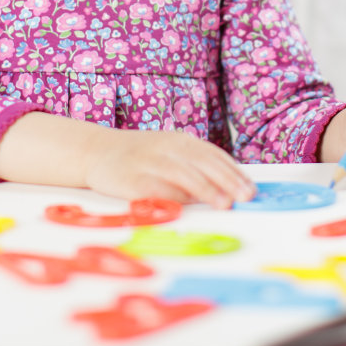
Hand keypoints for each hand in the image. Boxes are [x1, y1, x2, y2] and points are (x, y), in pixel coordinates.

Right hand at [84, 129, 256, 209]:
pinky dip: (173, 196)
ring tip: (224, 204)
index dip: (233, 172)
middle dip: (226, 181)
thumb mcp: (170, 152)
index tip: (250, 189)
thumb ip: (196, 166)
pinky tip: (188, 205)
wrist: (96, 151)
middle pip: (202, 163)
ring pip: (182, 174)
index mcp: (180, 140)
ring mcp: (148, 162)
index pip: (213, 155)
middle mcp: (166, 148)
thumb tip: (230, 188)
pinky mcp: (131, 179)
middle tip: (244, 197)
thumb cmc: (141, 156)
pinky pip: (156, 188)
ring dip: (206, 189)